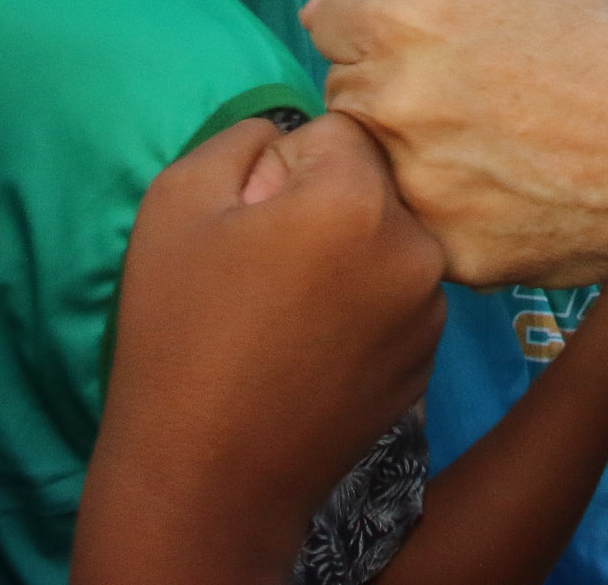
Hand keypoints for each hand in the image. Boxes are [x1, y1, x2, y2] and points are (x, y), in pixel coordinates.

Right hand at [78, 113, 445, 583]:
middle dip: (323, 206)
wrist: (207, 477)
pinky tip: (310, 352)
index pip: (338, 130)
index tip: (250, 215)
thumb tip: (285, 134)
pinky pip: (396, 301)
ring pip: (387, 244)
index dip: (285, 163)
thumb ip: (242, 139)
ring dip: (347, 258)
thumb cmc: (179, 333)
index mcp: (357, 200)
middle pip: (371, 188)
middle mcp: (415, 249)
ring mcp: (430, 313)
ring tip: (285, 316)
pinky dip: (362, 310)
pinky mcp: (428, 363)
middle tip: (263, 268)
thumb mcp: (177, 202)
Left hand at [307, 0, 607, 285]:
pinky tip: (504, 192)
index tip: (421, 39)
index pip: (326, 19)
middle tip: (470, 93)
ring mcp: (408, 180)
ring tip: (491, 144)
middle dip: (390, 85)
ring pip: (372, 158)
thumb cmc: (593, 43)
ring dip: (411, 149)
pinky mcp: (436, 246)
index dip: (374, 23)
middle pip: (346, 87)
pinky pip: (414, 220)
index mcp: (398, 16)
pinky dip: (447, 208)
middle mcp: (388, 97)